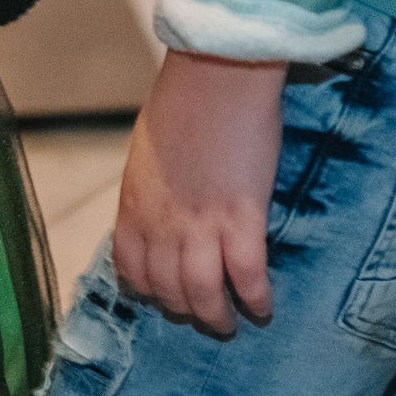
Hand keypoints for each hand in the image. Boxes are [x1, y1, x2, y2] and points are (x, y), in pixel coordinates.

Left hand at [112, 50, 284, 336]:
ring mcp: (201, 224)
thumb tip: (162, 215)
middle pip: (168, 290)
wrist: (217, 74)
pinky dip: (257, 298)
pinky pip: (248, 277)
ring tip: (233, 321)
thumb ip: (151, 192)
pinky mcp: (242, 218)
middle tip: (205, 314)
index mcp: (135, 206)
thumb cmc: (183, 102)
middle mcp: (162, 224)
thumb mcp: (147, 154)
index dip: (148, 292)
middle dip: (186, 310)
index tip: (165, 297)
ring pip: (204, 295)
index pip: (131, 271)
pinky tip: (264, 306)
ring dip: (219, 316)